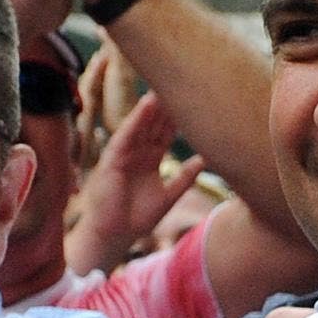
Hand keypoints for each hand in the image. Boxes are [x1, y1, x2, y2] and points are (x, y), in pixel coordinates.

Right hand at [68, 91, 203, 277]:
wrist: (114, 235)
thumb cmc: (137, 218)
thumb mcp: (169, 196)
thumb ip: (185, 178)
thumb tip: (205, 160)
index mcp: (151, 159)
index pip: (166, 132)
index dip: (179, 117)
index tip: (196, 99)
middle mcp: (138, 152)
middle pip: (155, 123)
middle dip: (167, 104)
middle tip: (183, 81)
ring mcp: (124, 153)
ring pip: (141, 124)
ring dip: (153, 106)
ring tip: (166, 85)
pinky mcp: (112, 158)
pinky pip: (125, 135)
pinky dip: (135, 120)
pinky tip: (146, 105)